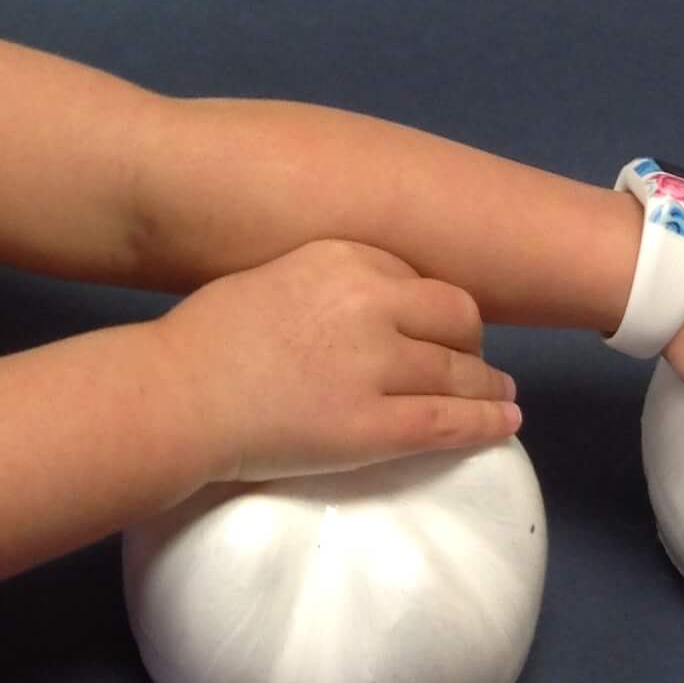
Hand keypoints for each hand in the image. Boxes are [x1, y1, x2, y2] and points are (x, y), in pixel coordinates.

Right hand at [158, 238, 520, 483]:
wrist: (177, 394)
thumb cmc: (209, 336)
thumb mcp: (273, 277)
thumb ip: (327, 286)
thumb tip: (367, 309)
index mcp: (344, 256)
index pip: (417, 276)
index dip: (432, 307)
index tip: (435, 325)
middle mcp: (372, 302)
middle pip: (455, 316)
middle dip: (470, 340)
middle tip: (470, 361)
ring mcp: (378, 366)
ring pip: (461, 372)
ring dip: (488, 385)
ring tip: (501, 396)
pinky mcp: (376, 426)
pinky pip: (450, 422)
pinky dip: (487, 423)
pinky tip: (506, 424)